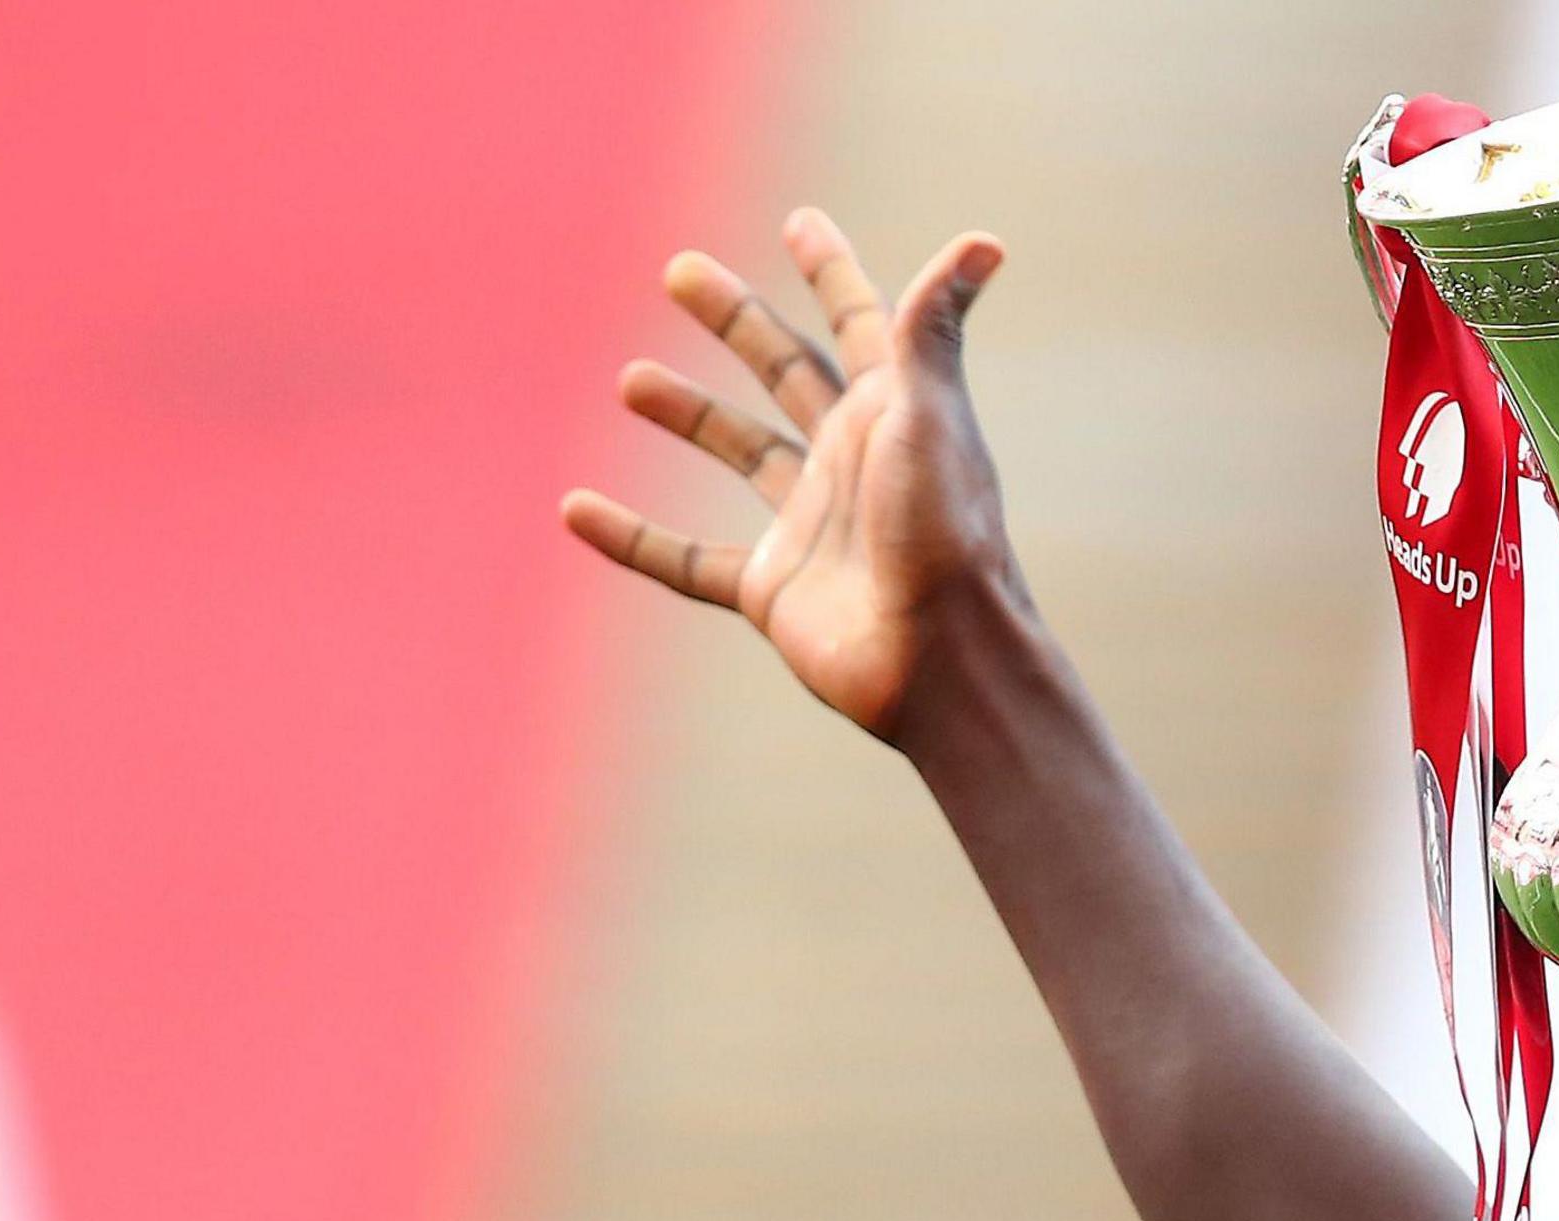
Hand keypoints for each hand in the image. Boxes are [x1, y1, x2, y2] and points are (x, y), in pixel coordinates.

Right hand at [561, 209, 1014, 739]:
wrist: (940, 660)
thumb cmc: (944, 534)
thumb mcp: (932, 418)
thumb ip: (934, 329)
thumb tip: (984, 241)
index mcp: (894, 414)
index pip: (860, 324)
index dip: (832, 272)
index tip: (798, 222)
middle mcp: (852, 462)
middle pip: (786, 372)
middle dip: (737, 320)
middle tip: (679, 270)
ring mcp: (811, 527)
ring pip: (741, 453)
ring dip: (689, 415)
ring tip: (630, 379)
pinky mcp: (773, 588)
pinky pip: (686, 560)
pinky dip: (632, 538)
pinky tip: (574, 510)